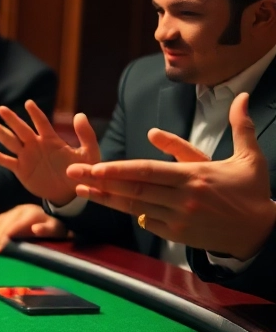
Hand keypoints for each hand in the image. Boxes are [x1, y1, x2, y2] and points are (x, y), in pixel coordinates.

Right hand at [0, 101, 99, 205]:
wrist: (70, 193)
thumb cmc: (81, 172)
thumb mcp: (89, 153)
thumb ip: (86, 135)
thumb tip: (80, 114)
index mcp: (51, 140)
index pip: (41, 123)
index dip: (35, 113)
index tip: (28, 103)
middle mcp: (36, 145)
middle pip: (21, 129)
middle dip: (11, 119)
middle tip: (1, 108)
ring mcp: (27, 157)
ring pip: (10, 142)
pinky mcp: (21, 170)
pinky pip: (8, 162)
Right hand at [0, 203, 69, 253]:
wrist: (53, 215)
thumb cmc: (54, 227)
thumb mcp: (55, 229)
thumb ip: (46, 230)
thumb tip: (35, 229)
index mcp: (30, 213)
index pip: (14, 225)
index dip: (5, 236)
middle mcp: (19, 210)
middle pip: (3, 223)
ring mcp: (13, 211)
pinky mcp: (9, 214)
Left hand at [66, 92, 275, 260]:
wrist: (259, 232)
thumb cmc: (251, 192)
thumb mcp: (248, 158)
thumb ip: (239, 128)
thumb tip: (240, 97)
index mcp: (195, 177)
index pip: (149, 171)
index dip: (119, 170)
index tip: (95, 166)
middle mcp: (183, 199)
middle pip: (134, 189)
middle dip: (100, 181)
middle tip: (73, 173)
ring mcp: (178, 219)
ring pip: (134, 207)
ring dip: (106, 198)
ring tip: (81, 189)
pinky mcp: (177, 235)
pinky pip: (147, 222)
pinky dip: (132, 213)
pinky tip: (113, 203)